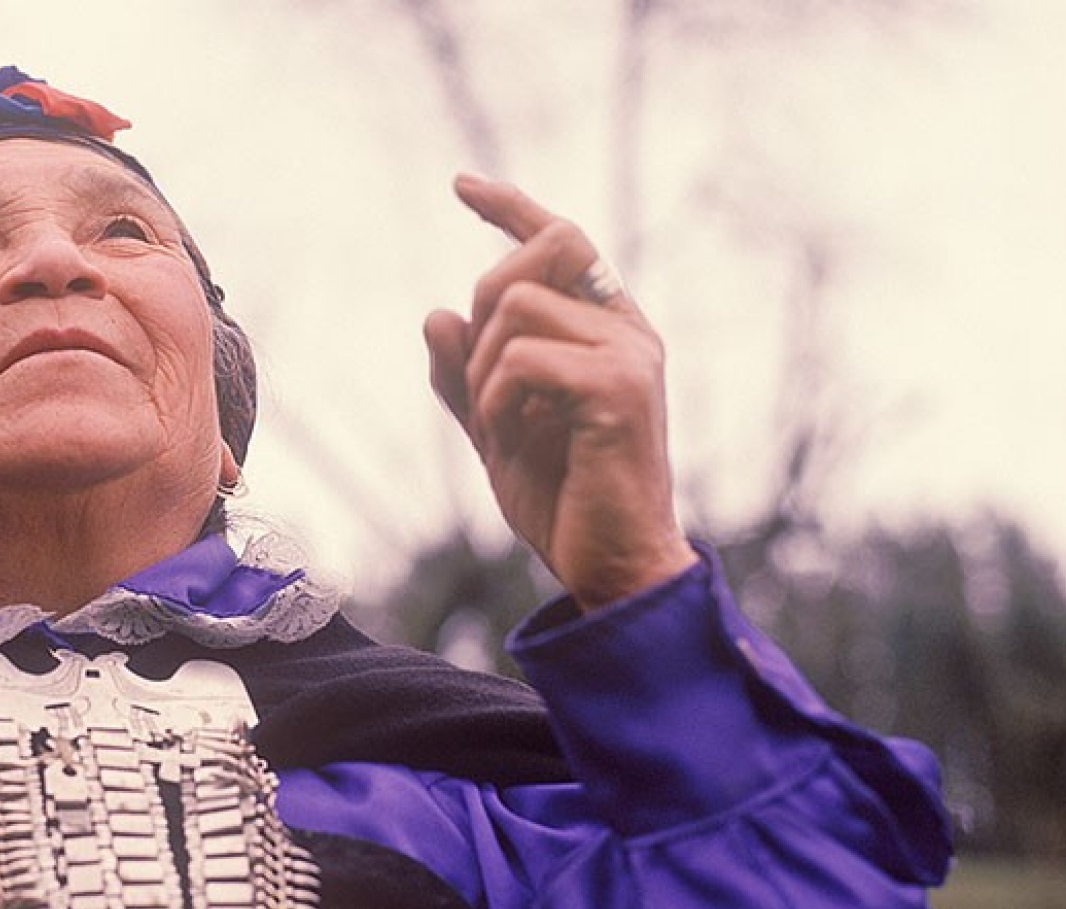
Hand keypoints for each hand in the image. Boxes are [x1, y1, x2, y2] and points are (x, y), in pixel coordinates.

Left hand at [423, 175, 696, 608]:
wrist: (611, 567)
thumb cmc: (565, 502)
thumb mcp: (496, 434)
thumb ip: (465, 379)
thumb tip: (437, 314)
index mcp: (605, 331)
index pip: (562, 239)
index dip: (511, 207)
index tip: (461, 185)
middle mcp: (626, 331)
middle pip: (537, 252)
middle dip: (485, 301)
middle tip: (480, 381)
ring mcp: (629, 355)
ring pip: (516, 306)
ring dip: (482, 369)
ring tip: (501, 428)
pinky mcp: (618, 389)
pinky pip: (520, 359)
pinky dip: (493, 400)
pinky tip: (510, 440)